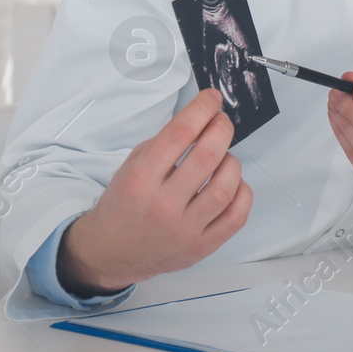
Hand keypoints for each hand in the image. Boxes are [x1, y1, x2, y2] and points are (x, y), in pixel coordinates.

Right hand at [59, 88, 252, 293]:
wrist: (110, 253)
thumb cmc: (124, 206)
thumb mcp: (131, 167)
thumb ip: (164, 143)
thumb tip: (201, 117)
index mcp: (139, 181)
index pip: (179, 134)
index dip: (201, 109)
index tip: (211, 98)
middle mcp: (162, 206)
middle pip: (207, 156)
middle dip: (221, 128)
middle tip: (220, 121)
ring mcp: (184, 230)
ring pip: (226, 187)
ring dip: (231, 163)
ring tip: (223, 158)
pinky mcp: (202, 247)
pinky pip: (237, 216)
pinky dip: (242, 193)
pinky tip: (232, 184)